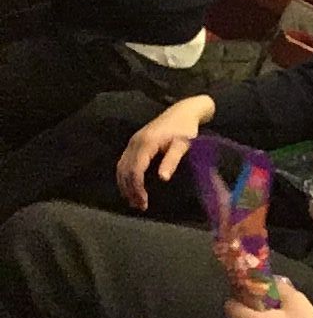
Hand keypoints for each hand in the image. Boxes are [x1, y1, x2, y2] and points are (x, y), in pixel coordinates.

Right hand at [116, 94, 214, 210]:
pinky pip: (124, 162)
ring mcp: (133, 142)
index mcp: (146, 144)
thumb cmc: (186, 129)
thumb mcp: (183, 145)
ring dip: (125, 185)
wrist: (183, 111)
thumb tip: (162, 178)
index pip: (135, 171)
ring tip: (135, 201)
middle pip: (125, 171)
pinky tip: (131, 186)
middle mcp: (135, 143)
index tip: (144, 202)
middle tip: (140, 206)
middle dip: (130, 190)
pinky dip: (125, 177)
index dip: (137, 188)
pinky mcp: (134, 143)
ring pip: (121, 167)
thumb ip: (172, 160)